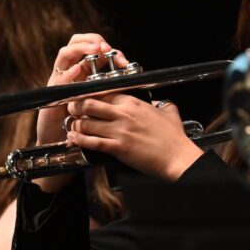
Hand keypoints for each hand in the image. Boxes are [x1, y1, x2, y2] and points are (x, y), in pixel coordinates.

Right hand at [35, 33, 128, 147]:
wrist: (58, 135)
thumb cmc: (80, 116)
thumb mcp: (97, 96)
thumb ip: (107, 82)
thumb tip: (127, 69)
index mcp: (81, 68)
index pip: (91, 46)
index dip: (106, 46)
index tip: (122, 59)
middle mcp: (69, 69)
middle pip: (75, 41)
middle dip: (92, 40)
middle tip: (106, 48)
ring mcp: (59, 78)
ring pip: (65, 54)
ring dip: (81, 48)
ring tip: (95, 50)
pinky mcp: (52, 92)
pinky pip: (59, 78)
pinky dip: (68, 73)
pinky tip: (77, 71)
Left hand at [66, 95, 202, 180]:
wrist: (177, 156)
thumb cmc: (174, 137)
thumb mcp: (169, 111)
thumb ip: (159, 104)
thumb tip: (156, 103)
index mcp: (134, 103)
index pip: (104, 93)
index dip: (91, 94)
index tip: (85, 97)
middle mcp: (124, 114)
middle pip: (90, 104)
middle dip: (77, 106)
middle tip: (73, 109)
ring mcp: (120, 131)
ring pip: (87, 123)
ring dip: (77, 125)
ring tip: (73, 126)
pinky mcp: (118, 148)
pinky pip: (92, 142)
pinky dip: (80, 140)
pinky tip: (75, 139)